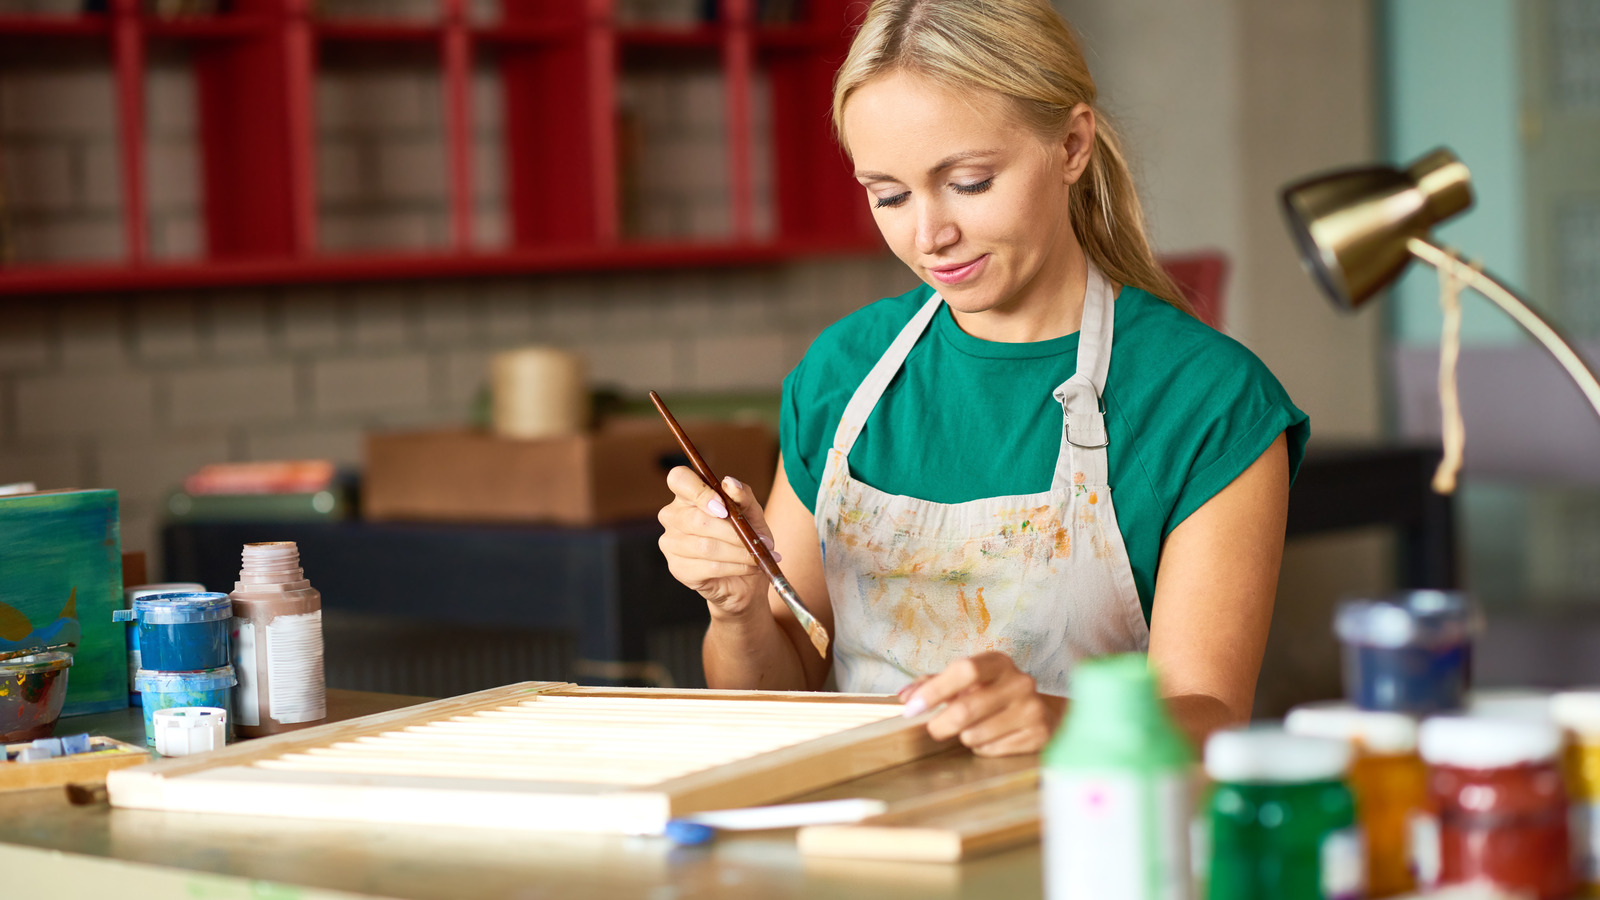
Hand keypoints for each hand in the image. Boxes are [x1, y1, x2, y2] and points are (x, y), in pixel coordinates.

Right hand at [657, 467, 778, 618]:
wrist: (746, 577)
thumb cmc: (745, 536)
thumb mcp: (752, 512)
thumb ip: (743, 495)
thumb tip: (730, 483)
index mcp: (687, 495)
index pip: (679, 479)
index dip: (699, 492)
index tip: (723, 507)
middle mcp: (673, 516)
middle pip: (696, 519)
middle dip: (732, 532)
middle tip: (758, 540)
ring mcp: (671, 543)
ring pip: (705, 546)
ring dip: (738, 552)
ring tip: (757, 555)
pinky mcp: (677, 569)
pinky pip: (708, 567)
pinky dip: (735, 567)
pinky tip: (749, 567)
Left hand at [899, 652, 1065, 756]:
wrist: (1041, 712)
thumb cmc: (993, 694)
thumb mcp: (967, 682)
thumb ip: (933, 684)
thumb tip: (904, 696)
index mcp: (998, 663)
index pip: (964, 670)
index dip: (934, 690)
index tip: (911, 708)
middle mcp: (1019, 682)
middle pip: (966, 709)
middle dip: (941, 724)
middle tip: (934, 729)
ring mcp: (1031, 709)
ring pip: (975, 735)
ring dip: (965, 736)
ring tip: (974, 729)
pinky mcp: (1038, 735)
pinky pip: (992, 750)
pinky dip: (983, 748)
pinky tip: (993, 738)